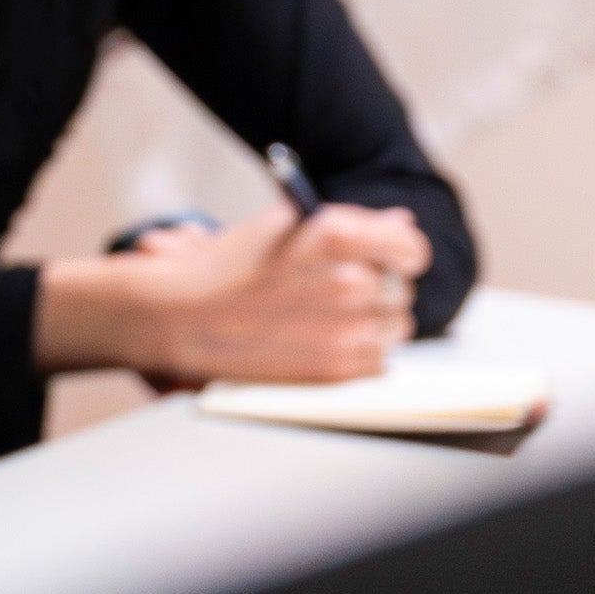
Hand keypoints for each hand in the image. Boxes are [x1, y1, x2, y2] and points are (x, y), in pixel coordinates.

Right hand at [35, 202, 430, 385]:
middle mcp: (349, 280)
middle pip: (402, 289)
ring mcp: (346, 329)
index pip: (412, 247)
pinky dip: (360, 353)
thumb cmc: (232, 265)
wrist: (182, 315)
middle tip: (337, 289)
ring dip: (373, 322)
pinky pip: (379, 361)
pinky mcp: (337, 369)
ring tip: (326, 316)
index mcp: (337, 233)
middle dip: (379, 287)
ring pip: (396, 327)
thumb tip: (403, 224)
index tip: (391, 258)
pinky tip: (322, 340)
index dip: (402, 253)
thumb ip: (354, 225)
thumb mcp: (288, 226)